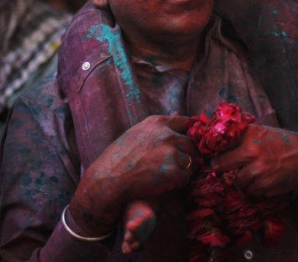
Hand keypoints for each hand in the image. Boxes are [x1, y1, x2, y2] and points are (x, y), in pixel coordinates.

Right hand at [71, 115, 197, 233]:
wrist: (107, 181)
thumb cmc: (118, 159)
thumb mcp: (137, 134)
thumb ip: (159, 127)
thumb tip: (177, 113)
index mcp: (157, 123)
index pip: (186, 122)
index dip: (189, 135)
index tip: (186, 145)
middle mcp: (166, 134)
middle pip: (191, 144)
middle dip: (187, 156)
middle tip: (174, 167)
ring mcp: (170, 152)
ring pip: (190, 162)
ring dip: (181, 171)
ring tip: (164, 176)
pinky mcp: (172, 171)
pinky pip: (185, 178)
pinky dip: (177, 184)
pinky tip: (163, 184)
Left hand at [209, 124, 297, 200]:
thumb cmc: (284, 143)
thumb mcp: (263, 132)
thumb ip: (243, 135)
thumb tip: (218, 140)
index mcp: (250, 134)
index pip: (220, 144)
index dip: (213, 152)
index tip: (212, 156)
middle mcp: (251, 151)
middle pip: (221, 165)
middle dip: (220, 168)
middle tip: (221, 169)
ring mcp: (257, 171)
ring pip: (236, 181)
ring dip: (241, 181)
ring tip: (253, 174)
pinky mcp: (264, 186)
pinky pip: (251, 191)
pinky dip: (255, 189)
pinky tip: (264, 181)